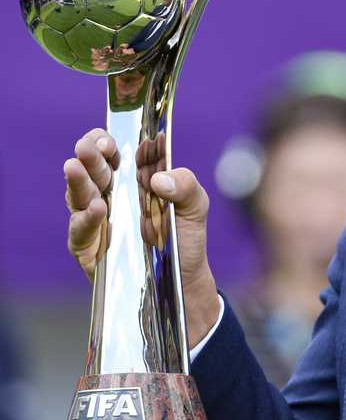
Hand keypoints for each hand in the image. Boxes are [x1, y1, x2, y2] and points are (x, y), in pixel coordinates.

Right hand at [64, 128, 221, 346]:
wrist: (183, 280)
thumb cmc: (184, 236)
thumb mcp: (195, 206)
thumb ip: (186, 185)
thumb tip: (160, 179)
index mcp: (133, 178)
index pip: (110, 151)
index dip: (104, 141)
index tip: (109, 140)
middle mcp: (110, 194)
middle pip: (91, 169)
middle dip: (87, 156)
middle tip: (86, 148)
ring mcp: (96, 220)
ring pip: (78, 196)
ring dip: (77, 181)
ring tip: (76, 167)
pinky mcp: (89, 247)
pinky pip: (80, 231)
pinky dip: (86, 219)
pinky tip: (97, 209)